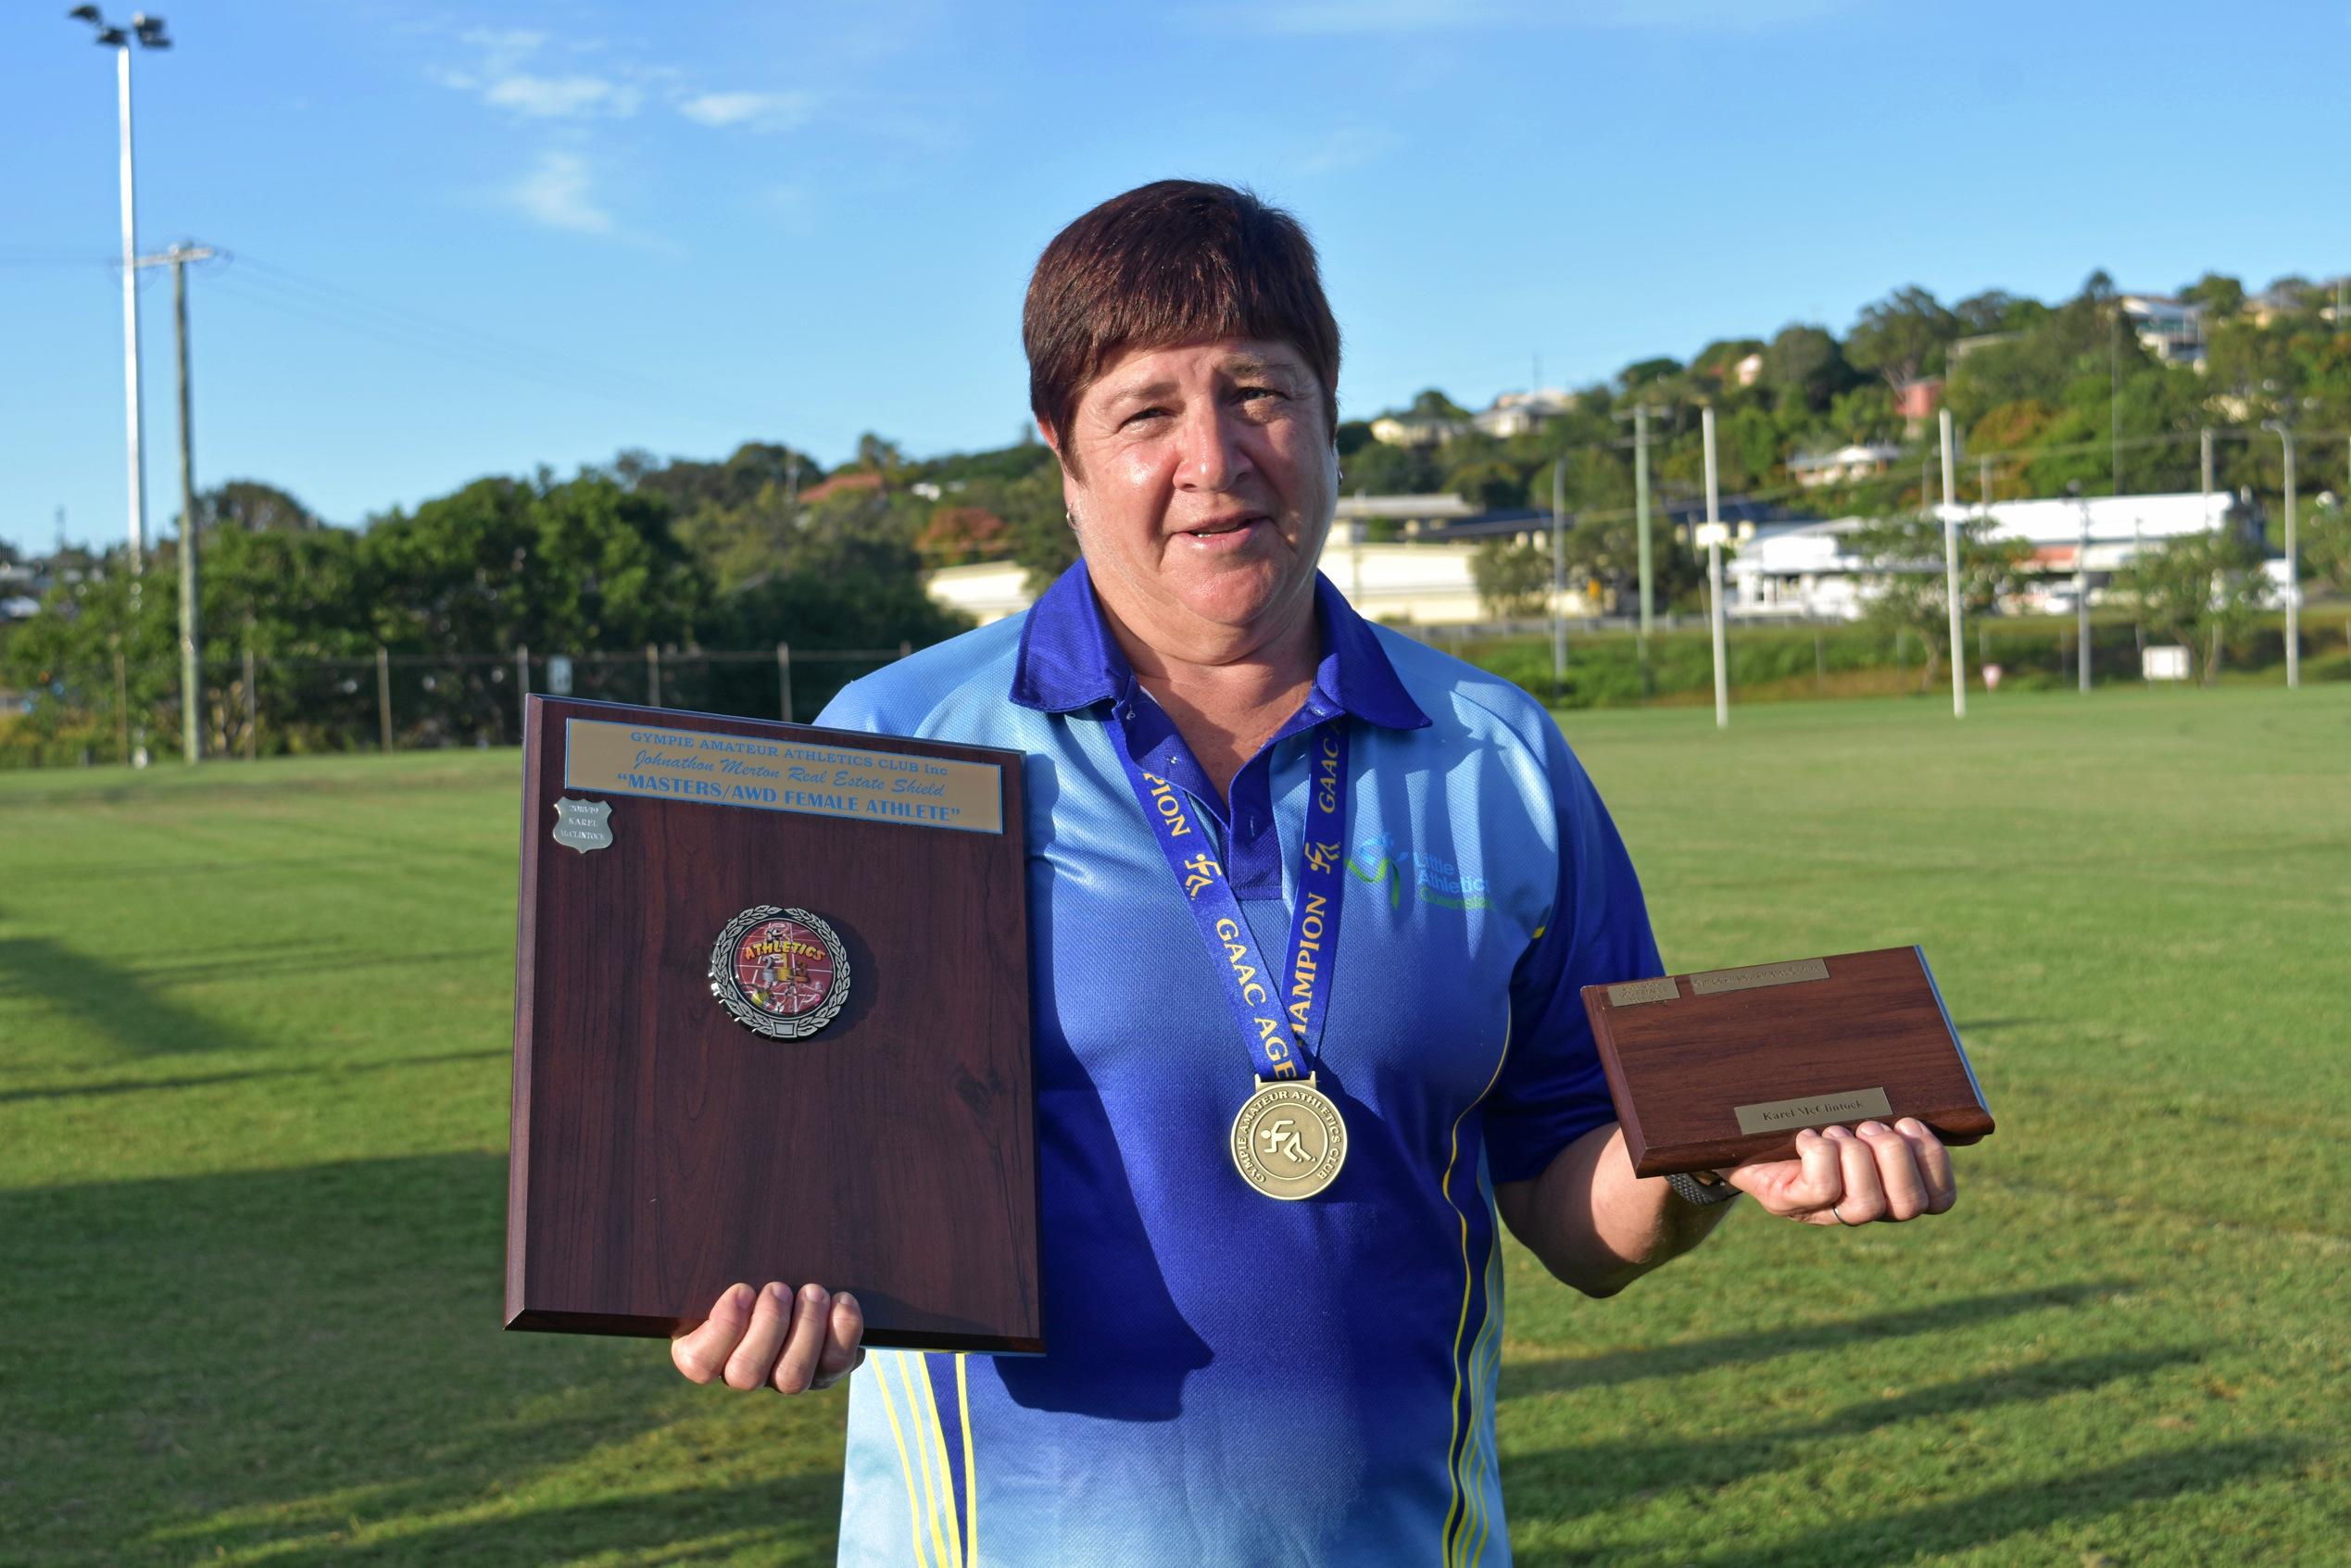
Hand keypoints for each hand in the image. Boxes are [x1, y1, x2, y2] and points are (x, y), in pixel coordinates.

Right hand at [670, 1281, 865, 1392]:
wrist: (795, 1283)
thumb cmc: (749, 1275)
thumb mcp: (722, 1272)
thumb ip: (712, 1273)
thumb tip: (703, 1258)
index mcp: (706, 1350)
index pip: (699, 1364)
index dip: (722, 1329)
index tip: (742, 1290)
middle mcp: (743, 1373)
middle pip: (746, 1374)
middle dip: (767, 1325)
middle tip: (778, 1288)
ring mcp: (784, 1378)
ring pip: (791, 1377)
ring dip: (805, 1328)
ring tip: (813, 1291)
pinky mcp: (824, 1371)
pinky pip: (835, 1363)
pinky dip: (842, 1331)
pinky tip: (842, 1301)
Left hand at [1724, 1119, 1956, 1226]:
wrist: (1728, 1129)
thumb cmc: (1798, 1111)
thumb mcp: (1846, 1103)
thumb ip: (1883, 1100)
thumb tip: (1927, 1082)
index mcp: (1887, 1185)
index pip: (1940, 1201)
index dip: (1936, 1163)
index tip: (1910, 1123)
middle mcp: (1859, 1207)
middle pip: (1910, 1206)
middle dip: (1895, 1155)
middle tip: (1866, 1125)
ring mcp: (1822, 1211)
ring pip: (1868, 1204)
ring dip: (1857, 1157)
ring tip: (1834, 1129)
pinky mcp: (1787, 1203)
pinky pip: (1822, 1190)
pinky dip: (1820, 1156)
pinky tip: (1805, 1136)